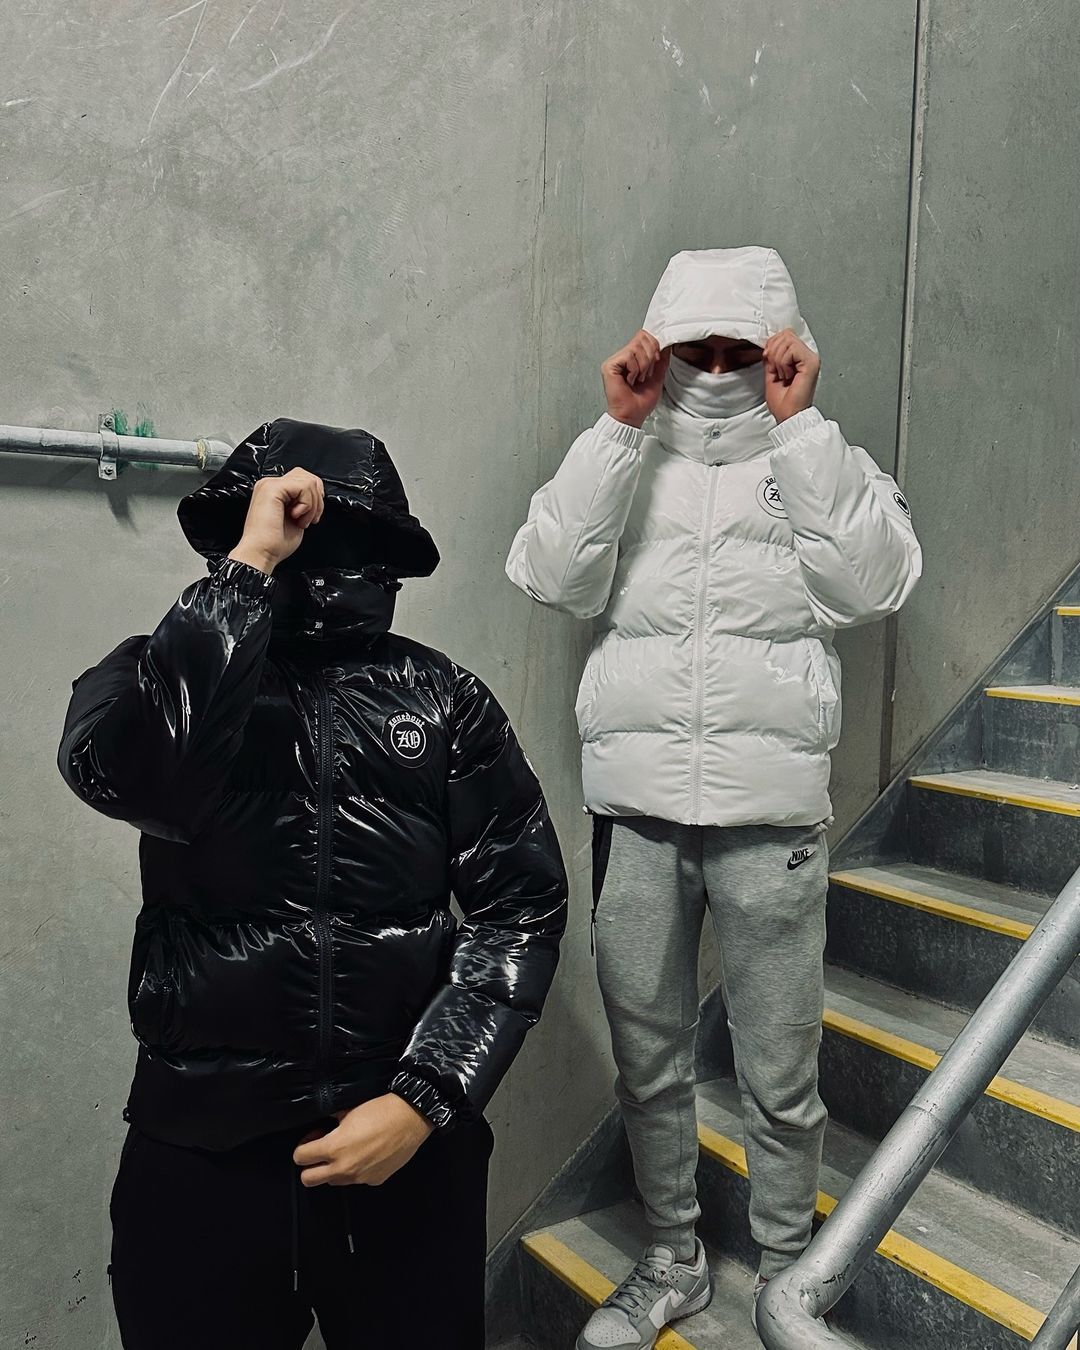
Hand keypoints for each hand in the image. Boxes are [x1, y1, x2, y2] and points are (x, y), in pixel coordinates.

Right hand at [228, 467, 324, 574]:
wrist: (261, 553)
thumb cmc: (274, 543)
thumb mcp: (296, 518)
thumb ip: (303, 503)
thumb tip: (317, 496)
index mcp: (273, 491)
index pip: (303, 479)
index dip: (315, 497)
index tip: (311, 517)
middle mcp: (270, 485)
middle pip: (307, 476)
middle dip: (316, 498)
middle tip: (309, 518)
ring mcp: (270, 484)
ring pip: (308, 481)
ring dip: (312, 505)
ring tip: (301, 520)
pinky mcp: (273, 488)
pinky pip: (304, 487)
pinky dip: (307, 505)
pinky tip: (296, 517)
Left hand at [292, 1093, 434, 1187]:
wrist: (410, 1118)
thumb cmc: (379, 1110)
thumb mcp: (348, 1110)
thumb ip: (331, 1122)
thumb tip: (323, 1125)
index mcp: (333, 1148)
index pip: (300, 1158)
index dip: (303, 1146)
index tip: (314, 1137)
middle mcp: (343, 1168)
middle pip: (308, 1179)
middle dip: (310, 1165)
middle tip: (322, 1151)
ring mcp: (359, 1178)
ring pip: (333, 1181)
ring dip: (334, 1169)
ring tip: (348, 1151)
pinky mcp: (374, 1181)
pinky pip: (356, 1179)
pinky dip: (357, 1170)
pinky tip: (368, 1154)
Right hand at [601, 330, 670, 427]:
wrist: (633, 416)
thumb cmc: (641, 402)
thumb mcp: (658, 376)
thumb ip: (662, 359)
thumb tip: (667, 344)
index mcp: (632, 358)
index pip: (643, 336)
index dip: (654, 345)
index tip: (657, 361)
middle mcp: (622, 357)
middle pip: (641, 337)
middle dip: (650, 357)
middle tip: (646, 374)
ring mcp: (615, 361)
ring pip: (636, 346)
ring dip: (643, 365)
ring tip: (638, 379)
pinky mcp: (609, 366)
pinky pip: (628, 356)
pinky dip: (635, 369)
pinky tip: (630, 380)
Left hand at [763, 328, 820, 423]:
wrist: (789, 415)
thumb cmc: (783, 401)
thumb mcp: (771, 372)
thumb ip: (771, 356)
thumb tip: (769, 343)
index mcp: (799, 357)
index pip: (785, 334)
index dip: (772, 344)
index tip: (769, 362)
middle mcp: (807, 356)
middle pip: (785, 334)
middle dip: (773, 352)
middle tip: (777, 371)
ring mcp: (811, 358)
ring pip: (787, 339)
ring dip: (778, 359)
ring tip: (784, 374)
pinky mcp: (812, 362)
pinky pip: (792, 349)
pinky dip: (783, 362)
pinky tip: (788, 375)